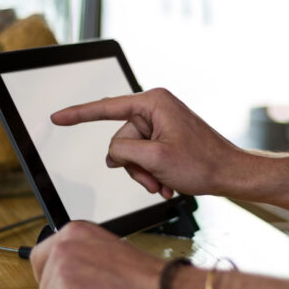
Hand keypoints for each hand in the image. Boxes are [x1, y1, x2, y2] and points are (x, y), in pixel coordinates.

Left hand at [30, 221, 171, 288]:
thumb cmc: (143, 277)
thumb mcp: (107, 248)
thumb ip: (80, 253)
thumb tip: (61, 269)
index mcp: (74, 231)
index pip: (40, 256)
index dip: (53, 276)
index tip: (70, 284)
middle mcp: (63, 246)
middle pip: (43, 281)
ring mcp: (61, 271)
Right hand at [51, 88, 246, 197]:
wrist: (231, 174)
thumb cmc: (203, 164)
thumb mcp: (155, 158)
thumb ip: (124, 151)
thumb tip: (112, 155)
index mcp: (153, 103)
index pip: (106, 108)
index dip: (78, 115)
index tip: (57, 118)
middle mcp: (155, 108)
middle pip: (120, 139)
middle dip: (133, 166)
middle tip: (154, 181)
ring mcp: (161, 123)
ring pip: (131, 153)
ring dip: (143, 174)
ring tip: (163, 185)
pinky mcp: (165, 136)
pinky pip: (144, 157)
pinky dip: (152, 173)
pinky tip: (168, 183)